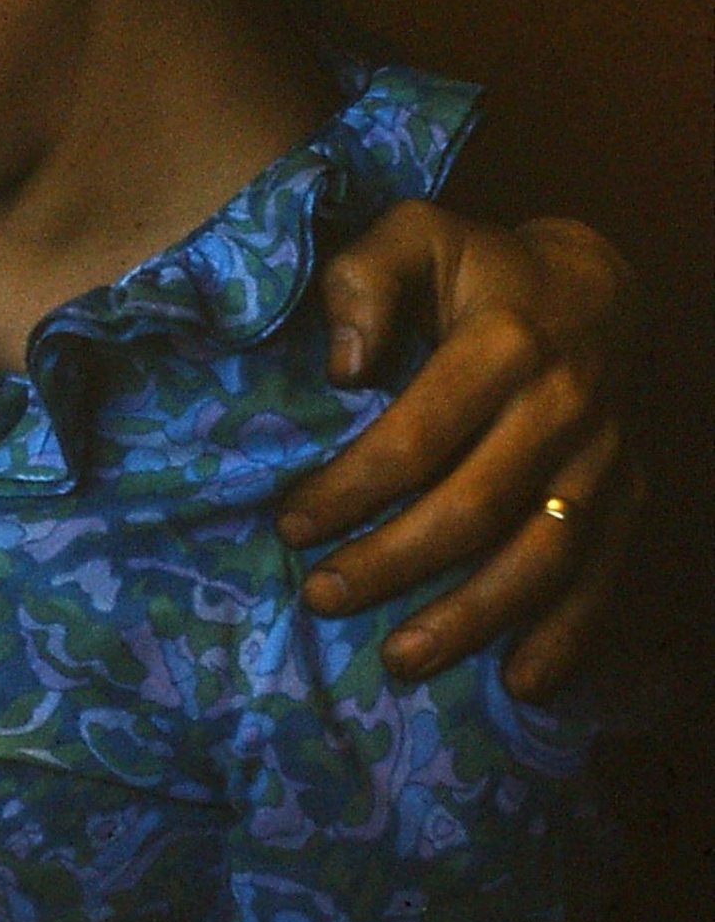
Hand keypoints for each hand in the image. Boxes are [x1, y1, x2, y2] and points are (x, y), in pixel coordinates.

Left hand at [280, 206, 640, 698]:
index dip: (351, 489)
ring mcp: (607, 460)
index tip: (290, 526)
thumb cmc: (476, 267)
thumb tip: (341, 365)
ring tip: (400, 661)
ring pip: (542, 557)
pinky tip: (521, 685)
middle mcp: (566, 409)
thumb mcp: (412, 235)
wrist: (596, 286)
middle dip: (394, 564)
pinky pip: (604, 578)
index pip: (418, 435)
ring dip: (471, 619)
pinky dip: (568, 637)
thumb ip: (364, 280)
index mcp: (505, 344)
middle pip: (475, 507)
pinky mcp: (631, 498)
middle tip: (323, 599)